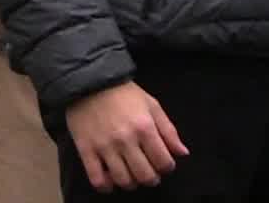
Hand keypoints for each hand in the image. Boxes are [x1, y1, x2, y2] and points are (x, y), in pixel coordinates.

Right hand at [65, 81, 189, 192]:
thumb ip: (169, 131)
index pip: (163, 161)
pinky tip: (111, 180)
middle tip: (150, 175)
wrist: (91, 83)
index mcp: (145, 127)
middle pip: (144, 174)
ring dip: (131, 184)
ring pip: (122, 180)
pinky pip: (97, 178)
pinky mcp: (86, 150)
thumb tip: (182, 153)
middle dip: (151, 179)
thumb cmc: (124, 94)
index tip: (165, 165)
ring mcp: (105, 147)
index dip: (167, 167)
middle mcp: (126, 140)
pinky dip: (106, 186)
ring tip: (132, 177)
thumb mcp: (153, 106)